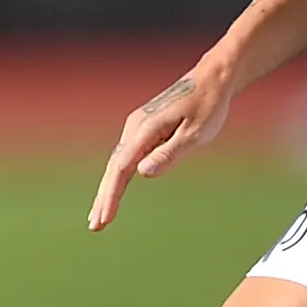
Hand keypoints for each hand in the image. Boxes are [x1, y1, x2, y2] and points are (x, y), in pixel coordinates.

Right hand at [90, 64, 233, 230]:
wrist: (211, 80)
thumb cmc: (208, 106)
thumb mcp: (195, 133)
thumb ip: (169, 153)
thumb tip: (142, 173)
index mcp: (145, 129)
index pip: (122, 169)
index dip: (112, 195)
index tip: (105, 217)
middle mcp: (135, 127)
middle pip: (114, 168)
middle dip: (104, 198)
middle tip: (96, 226)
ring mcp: (138, 127)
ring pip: (118, 163)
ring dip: (108, 190)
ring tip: (100, 216)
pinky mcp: (144, 129)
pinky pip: (126, 156)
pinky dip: (119, 177)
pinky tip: (114, 190)